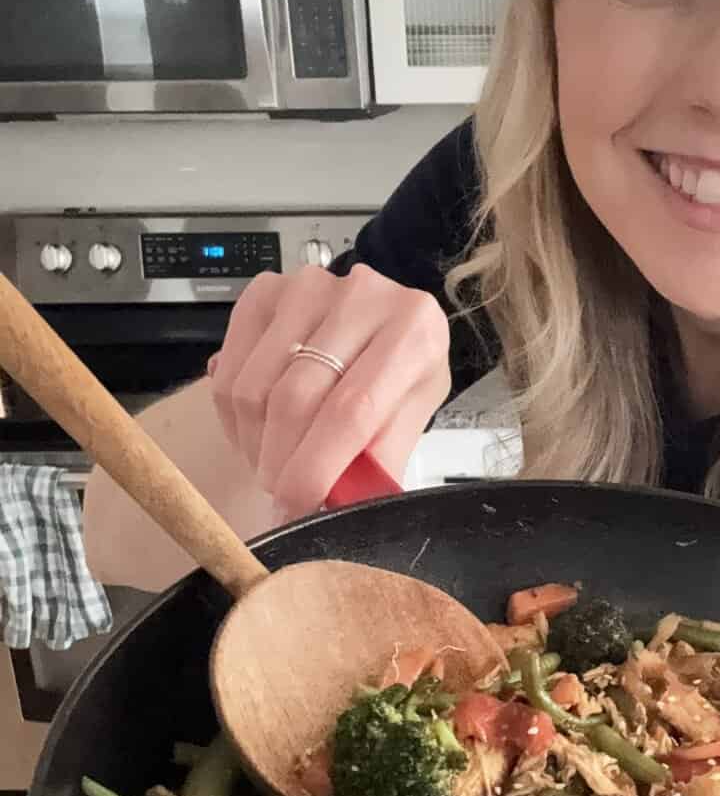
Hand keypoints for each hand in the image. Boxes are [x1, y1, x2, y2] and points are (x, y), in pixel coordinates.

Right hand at [208, 263, 450, 517]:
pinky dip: (234, 418)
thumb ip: (378, 461)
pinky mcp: (264, 290)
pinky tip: (257, 434)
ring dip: (255, 444)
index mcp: (414, 331)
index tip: (296, 504)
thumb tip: (335, 509)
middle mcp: (363, 295)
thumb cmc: (401, 375)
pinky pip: (229, 372)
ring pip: (255, 389)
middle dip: (280, 463)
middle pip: (295, 399)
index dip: (317, 465)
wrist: (385, 324)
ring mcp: (307, 287)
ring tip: (274, 463)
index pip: (353, 409)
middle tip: (282, 495)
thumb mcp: (409, 417)